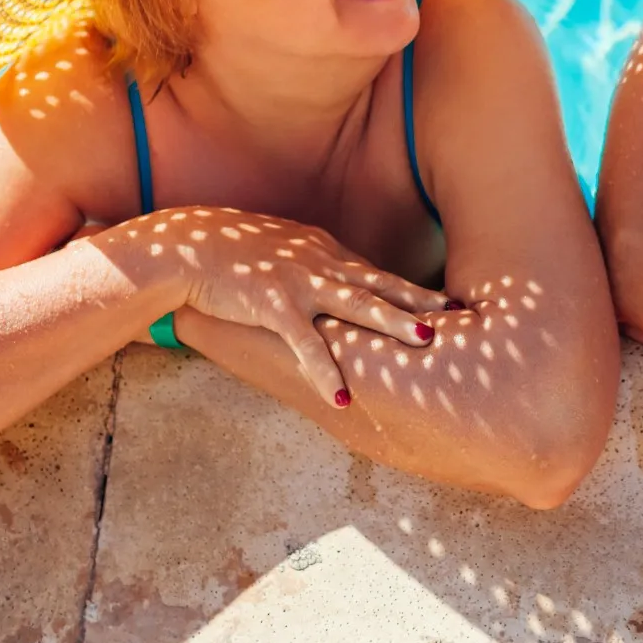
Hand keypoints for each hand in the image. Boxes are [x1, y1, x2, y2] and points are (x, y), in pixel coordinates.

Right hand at [87, 207, 450, 407]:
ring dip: (392, 321)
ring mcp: (298, 282)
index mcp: (324, 252)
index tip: (449, 304)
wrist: (185, 247)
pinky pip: (304, 342)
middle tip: (457, 315)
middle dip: (420, 300)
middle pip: (380, 284)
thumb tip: (341, 285)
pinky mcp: (271, 305)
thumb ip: (314, 266)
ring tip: (424, 340)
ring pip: (355, 303)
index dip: (413, 291)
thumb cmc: (230, 252)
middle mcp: (320, 263)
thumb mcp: (282, 251)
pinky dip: (323, 369)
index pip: (377, 274)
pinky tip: (339, 396)